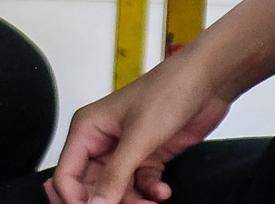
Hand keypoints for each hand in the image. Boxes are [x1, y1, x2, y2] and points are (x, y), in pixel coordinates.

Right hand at [49, 55, 233, 203]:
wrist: (208, 82)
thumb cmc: (169, 90)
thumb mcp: (139, 138)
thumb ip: (115, 176)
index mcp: (88, 128)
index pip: (67, 174)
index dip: (75, 198)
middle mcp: (103, 140)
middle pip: (92, 186)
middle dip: (108, 201)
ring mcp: (126, 149)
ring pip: (117, 190)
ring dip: (134, 201)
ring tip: (151, 201)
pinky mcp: (148, 156)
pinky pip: (140, 186)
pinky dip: (150, 192)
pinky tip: (162, 191)